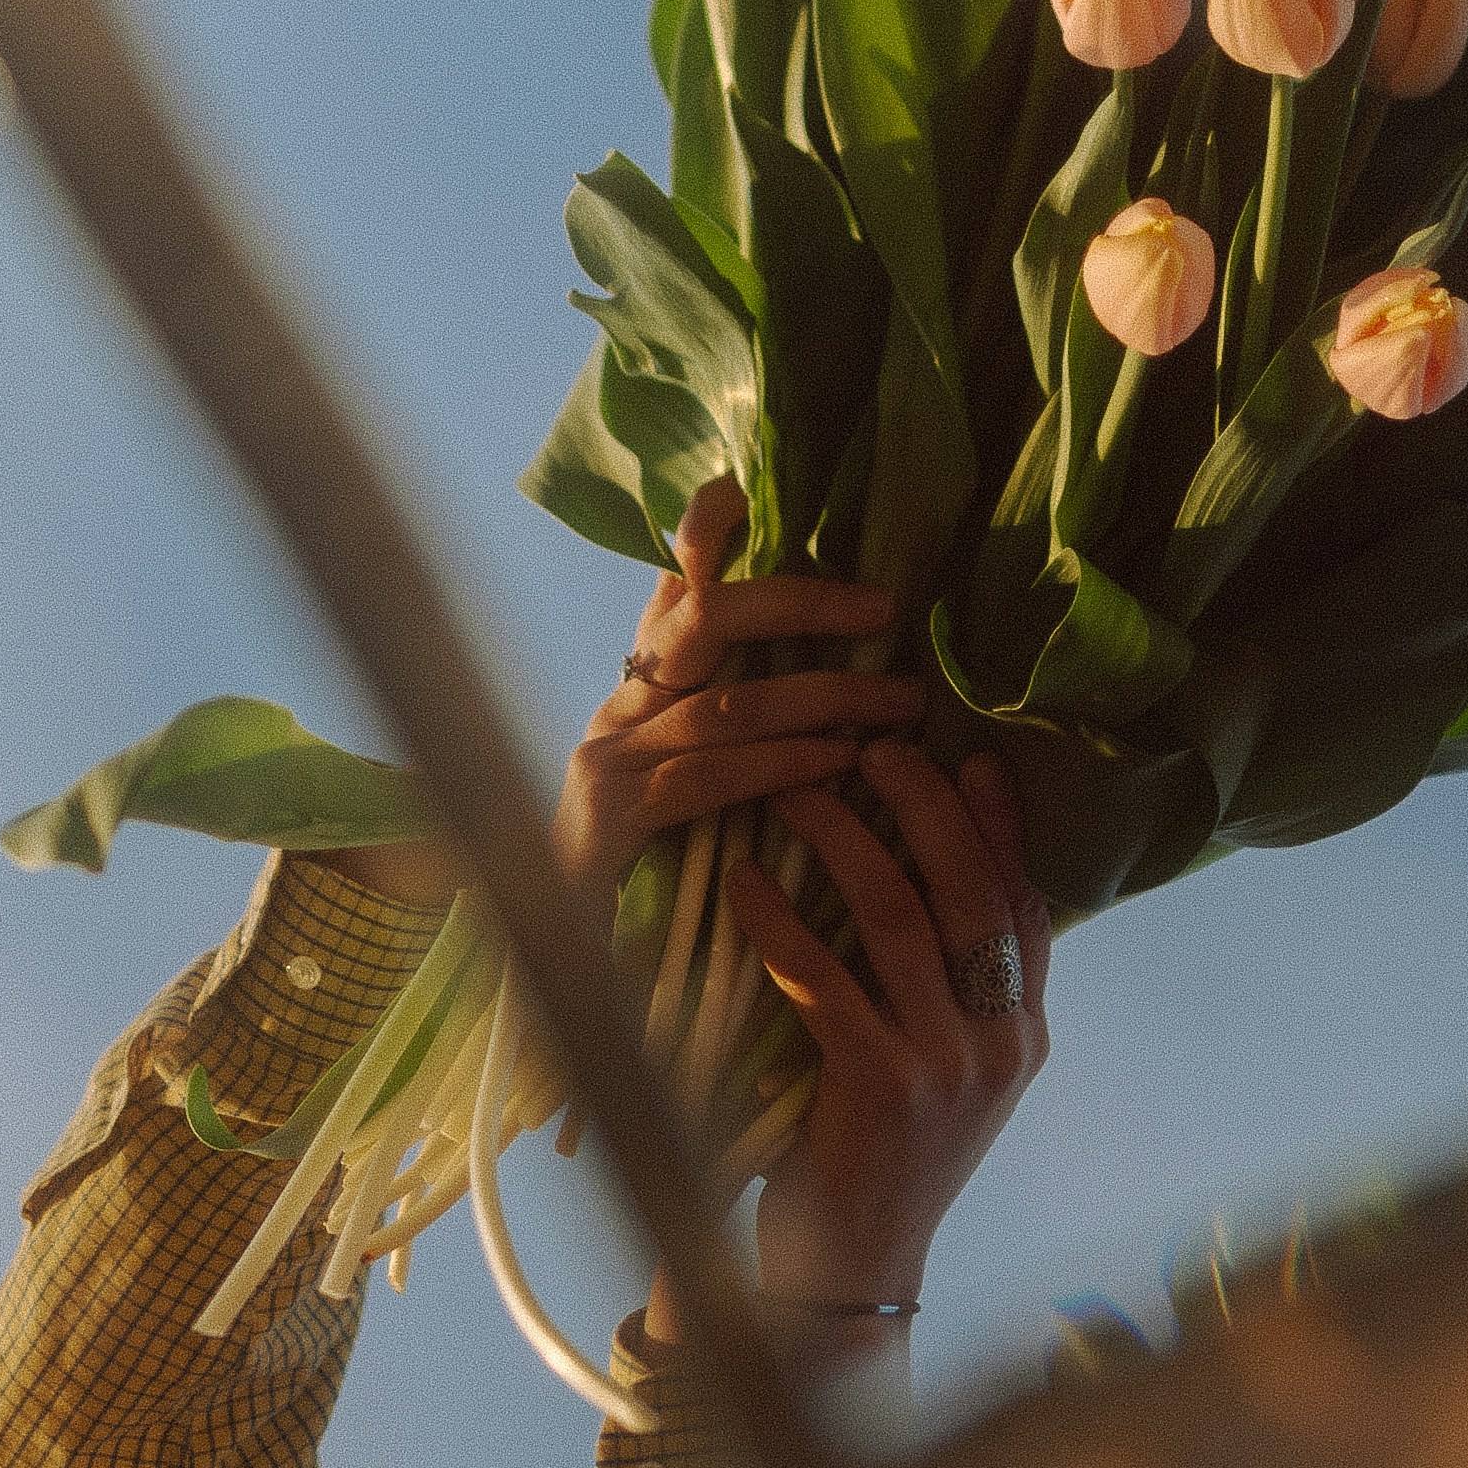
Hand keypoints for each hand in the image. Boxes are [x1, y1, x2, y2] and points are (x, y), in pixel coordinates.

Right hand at [548, 477, 929, 902]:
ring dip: (826, 697)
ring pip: (727, 702)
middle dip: (799, 603)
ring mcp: (607, 759)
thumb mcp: (698, 784)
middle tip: (884, 609)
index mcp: (643, 687)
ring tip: (902, 703)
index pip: (675, 587)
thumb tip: (833, 684)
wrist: (565, 979)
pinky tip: (838, 765)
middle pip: (703, 618)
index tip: (746, 489)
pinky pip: (707, 777)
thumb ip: (741, 721)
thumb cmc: (652, 879)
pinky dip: (781, 766)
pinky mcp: (610, 820)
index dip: (705, 532)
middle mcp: (621, 706)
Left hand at [710, 736, 1050, 1325]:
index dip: (1000, 822)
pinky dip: (780, 920)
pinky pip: (826, 978)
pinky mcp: (879, 1089)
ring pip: (901, 919)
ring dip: (845, 841)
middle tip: (875, 744)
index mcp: (1025, 1035)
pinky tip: (744, 880)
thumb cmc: (882, 1161)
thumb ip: (950, 991)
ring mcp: (947, 1068)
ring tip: (797, 789)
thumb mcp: (944, 1075)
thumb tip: (925, 878)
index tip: (970, 753)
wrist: (851, 1277)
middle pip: (970, 890)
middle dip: (924, 804)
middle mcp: (1002, 1044)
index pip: (1027, 903)